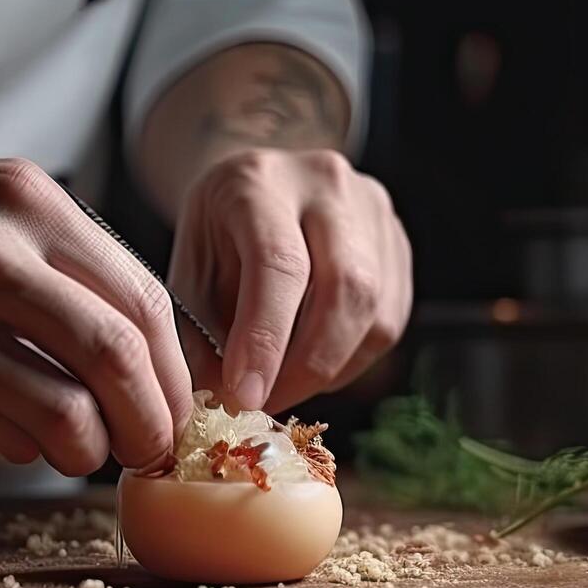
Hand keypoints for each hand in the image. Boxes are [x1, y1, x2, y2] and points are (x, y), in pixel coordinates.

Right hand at [0, 148, 192, 474]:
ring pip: (66, 409)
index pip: (144, 299)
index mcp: (25, 201)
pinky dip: (29, 449)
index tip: (178, 405)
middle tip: (151, 451)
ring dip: (92, 451)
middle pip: (120, 354)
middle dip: (153, 421)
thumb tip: (137, 354)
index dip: (175, 370)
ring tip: (85, 454)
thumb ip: (52, 266)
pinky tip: (17, 437)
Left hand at [168, 148, 411, 413]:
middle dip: (308, 365)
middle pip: (346, 286)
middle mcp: (326, 183)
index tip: (246, 396)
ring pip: (376, 311)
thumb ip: (199, 337)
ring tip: (285, 385)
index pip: (278, 262)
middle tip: (268, 404)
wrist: (254, 192)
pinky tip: (316, 362)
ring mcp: (372, 208)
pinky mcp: (398, 241)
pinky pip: (391, 320)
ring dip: (331, 368)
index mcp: (258, 182)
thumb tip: (219, 406)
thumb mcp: (189, 276)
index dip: (266, 338)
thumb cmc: (217, 240)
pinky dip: (352, 358)